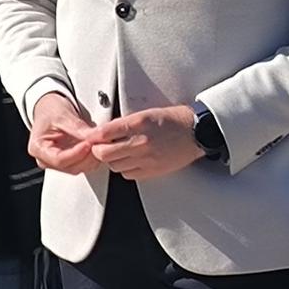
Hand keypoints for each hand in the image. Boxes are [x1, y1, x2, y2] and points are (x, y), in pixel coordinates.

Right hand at [29, 91, 97, 174]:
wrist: (49, 108)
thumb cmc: (50, 110)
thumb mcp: (62, 115)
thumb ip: (78, 128)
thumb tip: (95, 137)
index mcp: (38, 148)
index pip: (59, 159)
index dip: (76, 153)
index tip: (88, 144)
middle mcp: (46, 159)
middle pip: (70, 167)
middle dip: (87, 156)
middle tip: (99, 141)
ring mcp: (57, 163)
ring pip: (78, 168)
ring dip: (91, 158)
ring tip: (99, 142)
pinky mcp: (67, 162)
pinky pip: (82, 165)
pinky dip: (91, 157)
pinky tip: (96, 146)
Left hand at [88, 105, 204, 180]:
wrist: (196, 132)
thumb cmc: (173, 120)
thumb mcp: (147, 113)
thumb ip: (125, 123)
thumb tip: (106, 131)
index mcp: (139, 123)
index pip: (105, 132)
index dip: (95, 136)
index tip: (92, 137)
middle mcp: (141, 142)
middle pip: (105, 153)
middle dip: (99, 150)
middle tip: (100, 147)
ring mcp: (147, 158)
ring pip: (114, 166)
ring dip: (112, 160)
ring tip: (118, 153)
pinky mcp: (152, 170)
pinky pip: (128, 175)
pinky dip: (125, 169)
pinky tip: (130, 161)